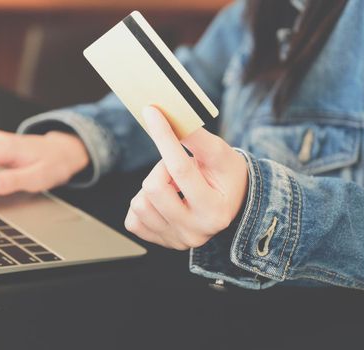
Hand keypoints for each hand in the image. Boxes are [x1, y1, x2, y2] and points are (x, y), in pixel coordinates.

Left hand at [125, 106, 248, 249]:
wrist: (231, 204)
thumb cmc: (227, 176)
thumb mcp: (220, 154)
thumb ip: (196, 137)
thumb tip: (166, 118)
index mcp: (213, 211)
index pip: (180, 170)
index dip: (164, 137)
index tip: (151, 113)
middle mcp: (195, 232)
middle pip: (153, 188)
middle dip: (161, 168)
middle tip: (176, 167)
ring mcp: (175, 240)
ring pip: (139, 203)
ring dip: (152, 186)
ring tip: (173, 185)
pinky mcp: (159, 241)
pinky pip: (132, 219)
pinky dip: (144, 203)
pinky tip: (163, 199)